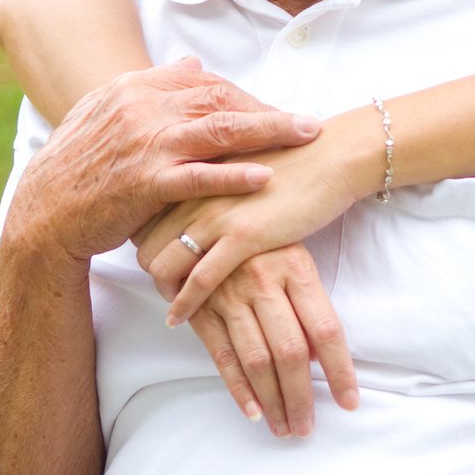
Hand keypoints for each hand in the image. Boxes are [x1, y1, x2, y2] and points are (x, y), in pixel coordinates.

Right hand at [4, 58, 317, 265]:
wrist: (44, 212)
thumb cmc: (80, 166)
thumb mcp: (108, 112)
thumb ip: (152, 86)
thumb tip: (194, 64)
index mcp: (135, 88)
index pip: (205, 82)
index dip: (245, 96)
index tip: (274, 111)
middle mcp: (142, 107)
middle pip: (220, 99)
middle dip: (267, 110)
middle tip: (307, 124)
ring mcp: (144, 144)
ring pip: (218, 129)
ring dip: (268, 131)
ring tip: (305, 136)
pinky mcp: (144, 183)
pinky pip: (198, 176)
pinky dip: (233, 175)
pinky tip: (263, 177)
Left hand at [134, 106, 381, 323]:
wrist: (329, 156)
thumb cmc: (291, 160)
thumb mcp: (237, 164)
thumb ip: (212, 181)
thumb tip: (199, 201)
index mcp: (192, 173)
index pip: (145, 217)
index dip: (144, 244)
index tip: (154, 259)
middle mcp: (194, 193)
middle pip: (145, 244)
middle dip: (148, 270)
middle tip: (162, 287)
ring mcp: (216, 214)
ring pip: (163, 264)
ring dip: (163, 291)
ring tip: (171, 305)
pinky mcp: (242, 236)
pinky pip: (199, 280)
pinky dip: (184, 303)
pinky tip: (180, 318)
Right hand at [181, 245, 358, 436]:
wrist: (204, 213)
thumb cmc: (264, 242)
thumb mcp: (294, 258)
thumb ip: (309, 304)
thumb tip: (322, 359)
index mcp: (296, 267)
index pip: (326, 329)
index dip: (340, 371)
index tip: (349, 402)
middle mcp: (263, 281)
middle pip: (290, 352)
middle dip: (300, 397)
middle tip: (307, 428)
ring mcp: (230, 295)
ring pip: (257, 360)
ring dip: (272, 401)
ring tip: (284, 427)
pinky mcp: (202, 308)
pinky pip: (223, 356)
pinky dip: (238, 388)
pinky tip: (253, 412)